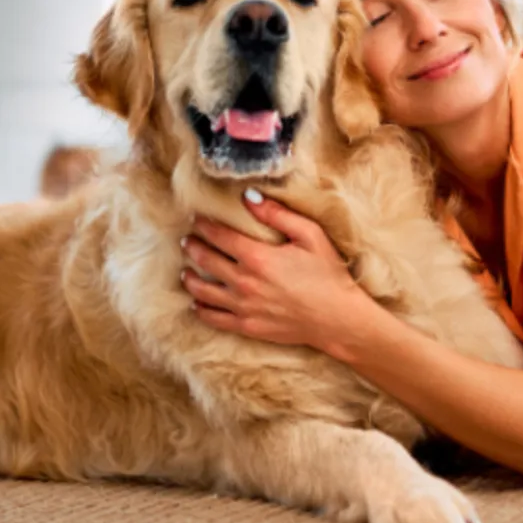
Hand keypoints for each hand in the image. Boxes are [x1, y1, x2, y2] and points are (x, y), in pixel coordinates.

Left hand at [180, 190, 370, 349]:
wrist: (338, 318)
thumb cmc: (327, 274)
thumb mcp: (310, 235)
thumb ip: (277, 214)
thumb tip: (249, 196)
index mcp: (257, 257)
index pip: (220, 236)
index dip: (205, 225)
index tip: (196, 218)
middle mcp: (244, 282)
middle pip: (206, 261)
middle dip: (193, 248)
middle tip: (186, 240)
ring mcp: (243, 307)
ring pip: (204, 292)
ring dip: (190, 279)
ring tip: (185, 272)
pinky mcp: (248, 326)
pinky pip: (215, 318)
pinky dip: (201, 309)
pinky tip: (197, 303)